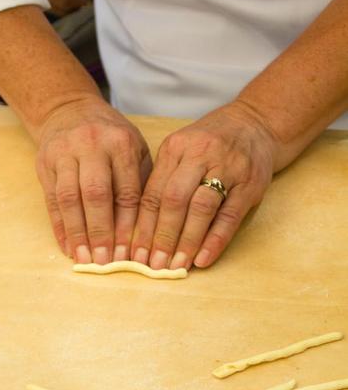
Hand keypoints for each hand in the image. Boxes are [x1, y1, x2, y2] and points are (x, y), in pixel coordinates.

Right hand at [36, 95, 151, 263]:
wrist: (68, 109)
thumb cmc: (109, 134)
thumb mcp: (133, 146)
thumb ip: (140, 180)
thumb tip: (143, 228)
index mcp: (121, 142)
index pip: (126, 189)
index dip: (127, 224)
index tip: (128, 251)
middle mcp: (92, 145)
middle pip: (96, 194)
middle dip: (101, 231)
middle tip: (105, 261)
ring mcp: (64, 153)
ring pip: (69, 198)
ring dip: (77, 233)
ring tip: (85, 258)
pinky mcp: (45, 163)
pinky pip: (51, 199)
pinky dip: (59, 226)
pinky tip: (67, 246)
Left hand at [130, 101, 279, 269]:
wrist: (255, 124)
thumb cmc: (210, 142)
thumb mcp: (181, 149)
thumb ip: (163, 179)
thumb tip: (142, 225)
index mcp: (175, 147)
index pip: (154, 190)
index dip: (143, 225)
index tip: (135, 252)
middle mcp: (199, 155)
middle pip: (174, 199)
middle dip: (162, 236)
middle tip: (154, 264)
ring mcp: (227, 168)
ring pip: (201, 208)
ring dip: (187, 240)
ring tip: (176, 265)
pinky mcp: (250, 184)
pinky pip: (230, 216)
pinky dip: (215, 240)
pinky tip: (203, 259)